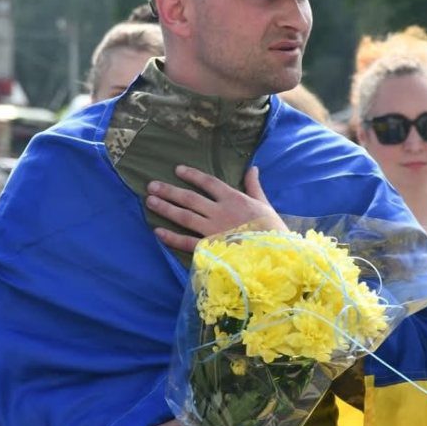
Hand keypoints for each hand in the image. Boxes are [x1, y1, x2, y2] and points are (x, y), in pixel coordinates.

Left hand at [146, 165, 285, 252]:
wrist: (277, 257)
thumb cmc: (272, 231)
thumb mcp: (264, 204)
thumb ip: (254, 186)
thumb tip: (252, 167)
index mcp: (234, 199)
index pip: (208, 182)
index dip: (192, 175)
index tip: (177, 170)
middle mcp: (220, 212)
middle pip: (189, 198)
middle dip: (169, 191)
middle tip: (151, 185)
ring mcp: (213, 230)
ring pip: (184, 216)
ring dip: (165, 208)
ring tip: (149, 201)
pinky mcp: (210, 249)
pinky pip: (186, 242)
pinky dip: (171, 237)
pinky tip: (157, 231)